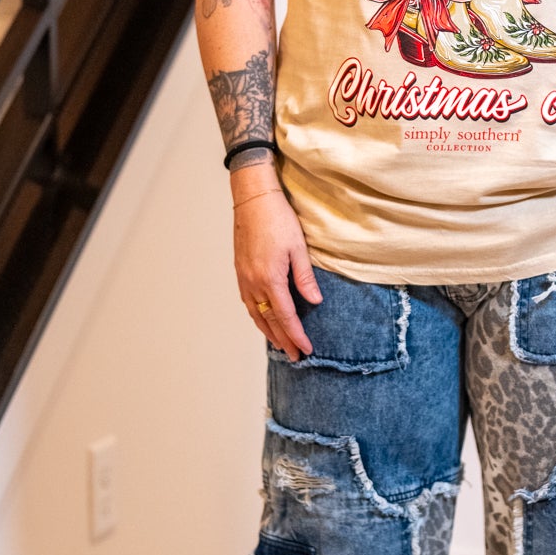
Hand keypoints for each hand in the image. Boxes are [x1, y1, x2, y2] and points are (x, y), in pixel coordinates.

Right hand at [231, 169, 321, 360]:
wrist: (253, 198)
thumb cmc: (278, 218)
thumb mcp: (298, 247)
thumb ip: (305, 277)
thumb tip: (315, 302)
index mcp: (270, 279)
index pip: (285, 316)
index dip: (296, 335)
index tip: (306, 349)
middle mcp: (253, 283)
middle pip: (269, 320)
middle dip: (283, 340)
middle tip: (295, 356)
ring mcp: (244, 278)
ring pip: (255, 314)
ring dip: (268, 332)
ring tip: (281, 345)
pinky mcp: (240, 271)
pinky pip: (248, 303)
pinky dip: (257, 317)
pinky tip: (264, 320)